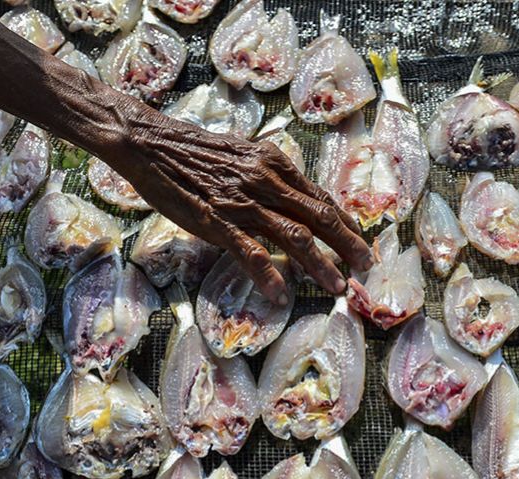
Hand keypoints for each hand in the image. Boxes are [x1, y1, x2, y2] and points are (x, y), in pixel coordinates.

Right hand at [104, 100, 370, 303]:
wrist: (151, 144)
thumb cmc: (194, 153)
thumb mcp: (243, 156)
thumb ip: (269, 177)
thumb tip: (294, 200)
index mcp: (274, 164)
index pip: (320, 197)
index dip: (345, 222)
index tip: (361, 241)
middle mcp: (265, 181)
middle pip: (319, 216)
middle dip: (347, 244)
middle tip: (366, 267)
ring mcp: (243, 203)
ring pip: (295, 236)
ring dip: (320, 264)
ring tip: (337, 287)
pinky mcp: (217, 221)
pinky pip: (250, 251)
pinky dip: (268, 273)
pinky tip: (281, 293)